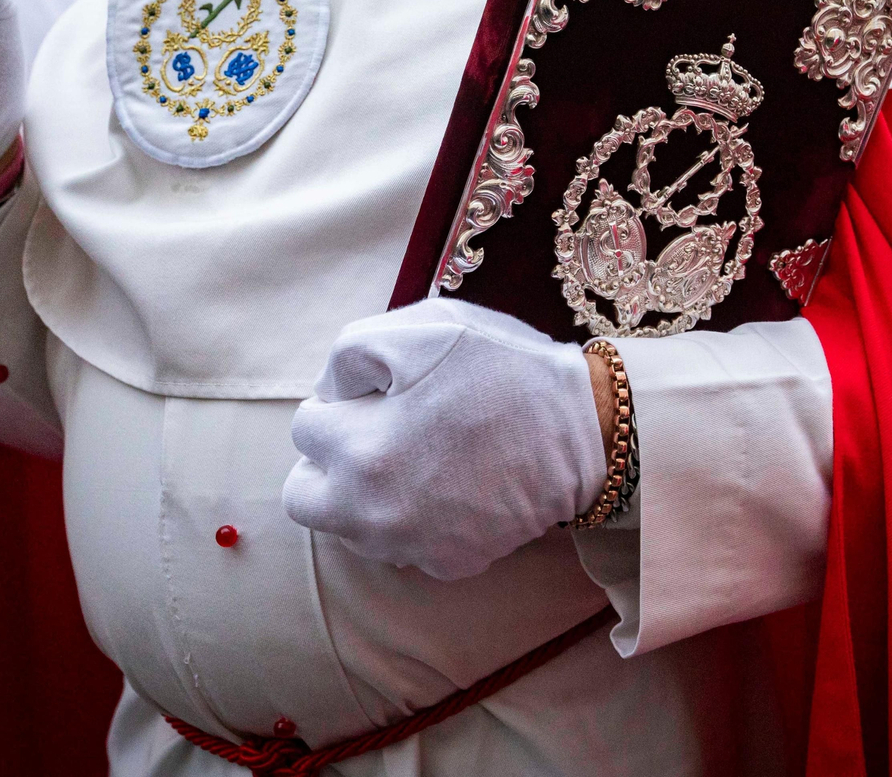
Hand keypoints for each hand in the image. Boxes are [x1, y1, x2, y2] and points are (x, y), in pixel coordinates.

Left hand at [282, 298, 607, 580]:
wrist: (586, 427)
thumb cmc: (504, 368)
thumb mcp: (422, 328)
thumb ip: (351, 354)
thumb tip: (330, 393)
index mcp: (359, 452)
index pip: (306, 426)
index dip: (343, 400)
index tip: (381, 392)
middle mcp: (373, 514)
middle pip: (306, 497)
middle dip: (328, 462)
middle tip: (375, 433)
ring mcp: (411, 546)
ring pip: (352, 526)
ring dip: (367, 494)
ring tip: (418, 455)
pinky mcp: (449, 563)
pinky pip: (404, 546)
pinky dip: (414, 520)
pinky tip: (449, 484)